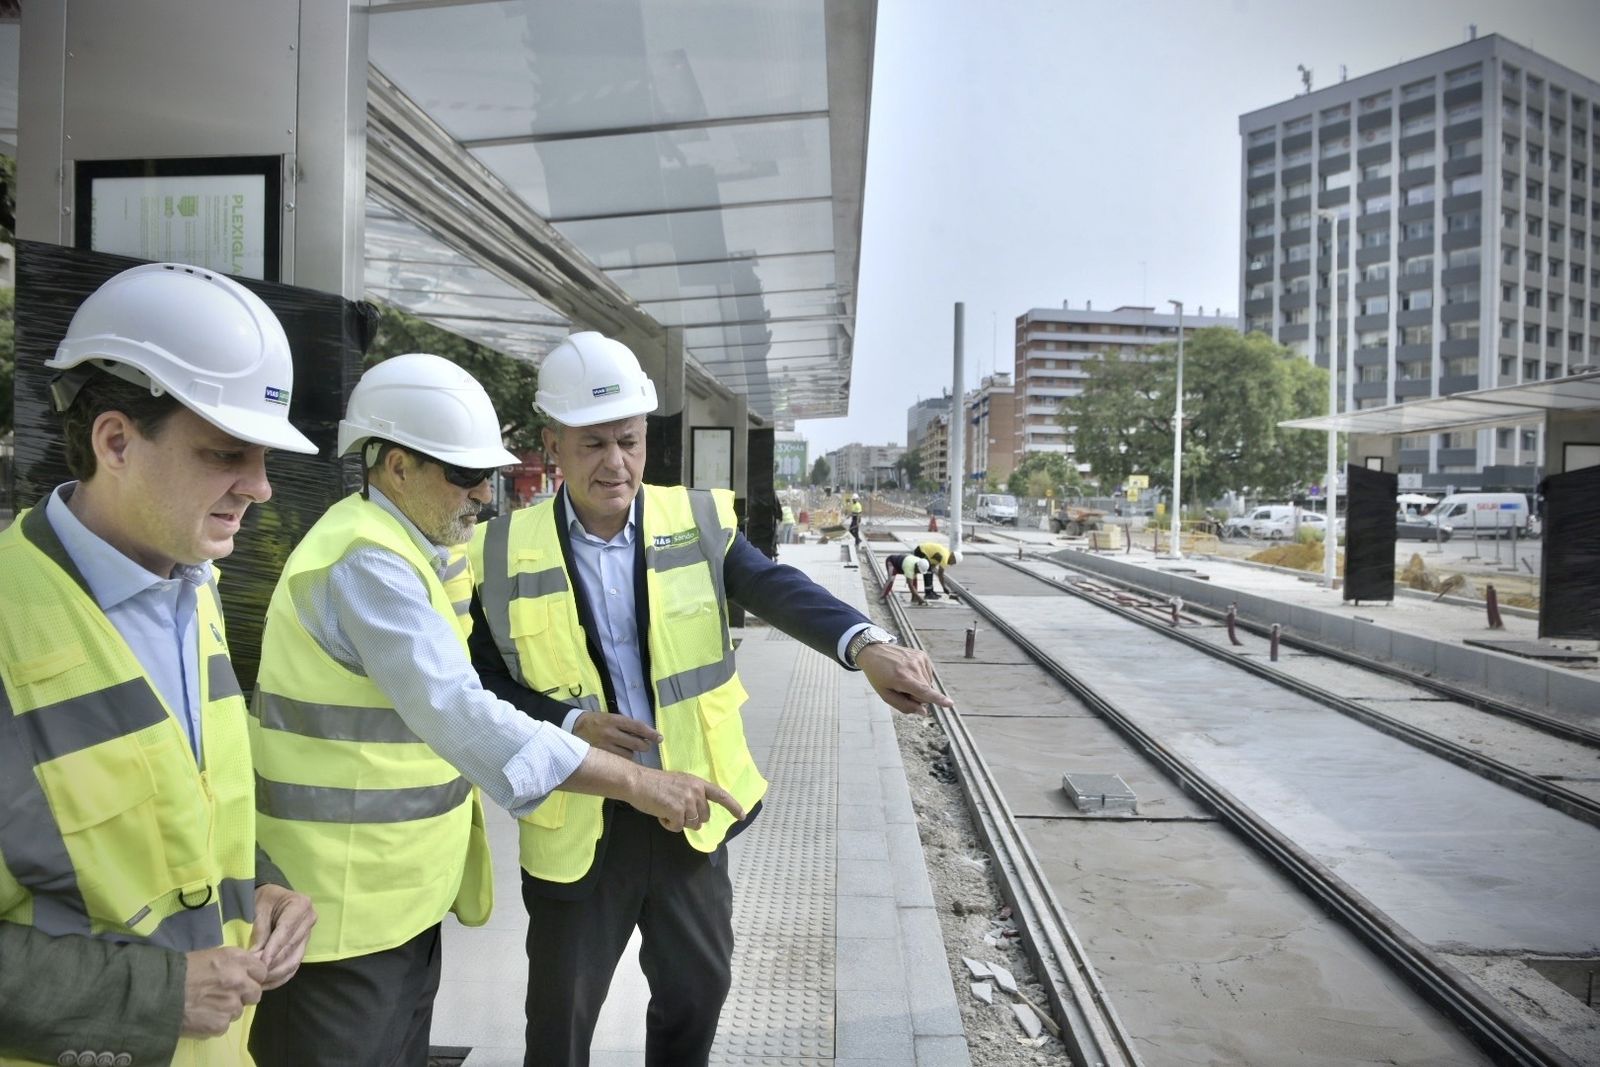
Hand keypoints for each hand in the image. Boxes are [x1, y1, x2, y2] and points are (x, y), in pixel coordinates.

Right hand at [181, 946, 266, 1036]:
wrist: (156, 994)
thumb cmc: (180, 971)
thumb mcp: (210, 956)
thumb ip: (233, 963)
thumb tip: (246, 972)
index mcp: (236, 960)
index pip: (261, 971)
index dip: (252, 977)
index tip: (243, 980)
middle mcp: (239, 981)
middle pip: (256, 993)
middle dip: (243, 995)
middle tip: (225, 995)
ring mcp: (231, 1005)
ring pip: (239, 1011)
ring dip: (227, 1010)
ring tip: (206, 1005)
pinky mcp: (220, 1025)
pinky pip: (224, 1025)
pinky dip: (214, 1023)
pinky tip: (200, 1016)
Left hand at [249, 884, 315, 989]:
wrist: (272, 897)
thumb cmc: (263, 899)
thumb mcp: (258, 909)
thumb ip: (259, 932)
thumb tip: (254, 958)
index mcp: (300, 905)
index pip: (286, 932)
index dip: (273, 950)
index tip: (260, 964)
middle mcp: (309, 920)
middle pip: (291, 949)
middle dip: (272, 965)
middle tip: (253, 976)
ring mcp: (308, 935)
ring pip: (294, 961)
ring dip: (276, 975)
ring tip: (258, 983)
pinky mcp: (302, 946)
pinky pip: (294, 966)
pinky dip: (280, 977)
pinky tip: (266, 984)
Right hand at [574, 710, 661, 758]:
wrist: (575, 726)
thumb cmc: (597, 721)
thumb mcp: (611, 717)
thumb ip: (626, 725)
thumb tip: (645, 734)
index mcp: (615, 720)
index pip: (638, 727)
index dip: (651, 733)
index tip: (660, 738)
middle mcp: (611, 733)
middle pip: (636, 743)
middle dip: (644, 745)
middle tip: (645, 745)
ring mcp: (605, 745)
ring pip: (629, 754)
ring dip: (632, 752)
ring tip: (626, 748)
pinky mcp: (601, 755)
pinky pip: (619, 761)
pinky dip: (623, 759)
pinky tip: (619, 755)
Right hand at [629, 768, 745, 831]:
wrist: (637, 782)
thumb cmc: (654, 784)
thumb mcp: (679, 784)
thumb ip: (691, 795)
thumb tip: (698, 817)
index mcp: (697, 782)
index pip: (720, 795)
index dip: (733, 807)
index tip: (742, 816)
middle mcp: (695, 791)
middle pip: (704, 817)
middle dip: (691, 819)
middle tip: (674, 810)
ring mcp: (687, 801)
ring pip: (691, 824)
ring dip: (678, 821)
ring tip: (665, 809)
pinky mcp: (677, 810)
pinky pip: (677, 827)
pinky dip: (668, 825)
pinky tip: (660, 814)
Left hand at [855, 643, 950, 714]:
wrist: (873, 651)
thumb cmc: (878, 675)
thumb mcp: (885, 695)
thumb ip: (904, 706)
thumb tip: (924, 711)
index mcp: (902, 678)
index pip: (923, 691)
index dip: (937, 699)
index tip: (950, 703)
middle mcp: (913, 667)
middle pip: (925, 692)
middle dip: (915, 696)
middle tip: (900, 688)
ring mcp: (919, 659)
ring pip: (927, 684)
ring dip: (918, 686)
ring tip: (903, 678)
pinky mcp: (922, 655)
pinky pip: (927, 674)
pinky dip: (920, 676)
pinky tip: (908, 671)